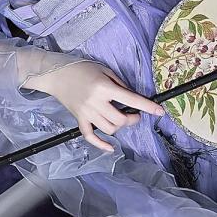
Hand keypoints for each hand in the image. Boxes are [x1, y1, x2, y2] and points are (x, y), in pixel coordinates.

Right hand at [32, 60, 164, 153]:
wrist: (57, 74)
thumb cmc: (82, 68)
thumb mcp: (105, 70)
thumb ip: (120, 84)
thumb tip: (133, 98)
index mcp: (104, 88)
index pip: (131, 100)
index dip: (147, 107)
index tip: (160, 112)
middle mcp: (96, 103)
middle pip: (120, 120)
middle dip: (133, 119)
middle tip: (135, 114)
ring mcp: (87, 113)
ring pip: (109, 129)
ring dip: (120, 127)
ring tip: (121, 118)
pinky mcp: (79, 120)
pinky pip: (90, 137)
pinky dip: (101, 144)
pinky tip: (110, 148)